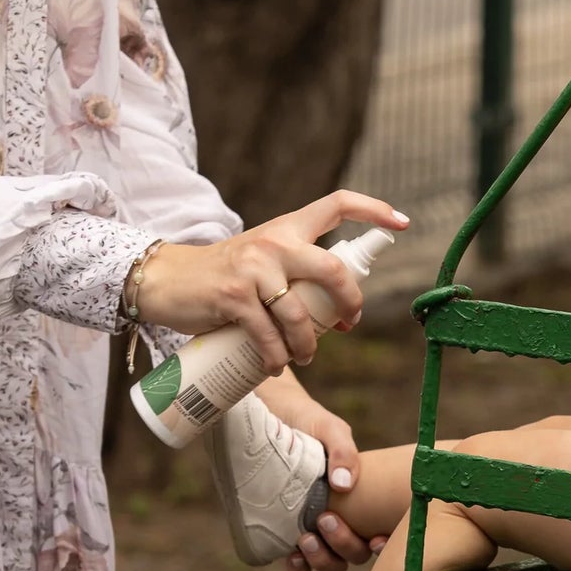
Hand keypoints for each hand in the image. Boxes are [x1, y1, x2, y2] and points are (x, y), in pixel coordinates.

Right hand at [137, 192, 408, 371]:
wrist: (168, 279)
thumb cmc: (223, 275)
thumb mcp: (262, 258)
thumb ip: (294, 270)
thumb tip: (335, 308)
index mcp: (287, 227)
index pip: (337, 204)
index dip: (374, 210)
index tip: (403, 223)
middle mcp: (275, 242)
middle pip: (333, 270)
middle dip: (350, 303)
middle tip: (348, 324)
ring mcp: (254, 269)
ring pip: (300, 314)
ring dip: (307, 345)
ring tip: (303, 357)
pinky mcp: (234, 297)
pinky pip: (269, 335)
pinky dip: (277, 357)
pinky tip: (276, 366)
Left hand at [252, 378, 388, 570]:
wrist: (275, 417)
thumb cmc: (311, 423)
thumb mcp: (331, 431)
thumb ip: (343, 452)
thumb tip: (344, 484)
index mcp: (365, 501)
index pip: (382, 532)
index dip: (384, 546)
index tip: (375, 539)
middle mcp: (345, 522)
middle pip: (356, 554)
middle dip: (344, 545)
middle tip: (325, 519)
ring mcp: (318, 533)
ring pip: (331, 564)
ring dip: (322, 560)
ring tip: (304, 539)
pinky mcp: (288, 537)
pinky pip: (299, 566)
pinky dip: (299, 568)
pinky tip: (291, 557)